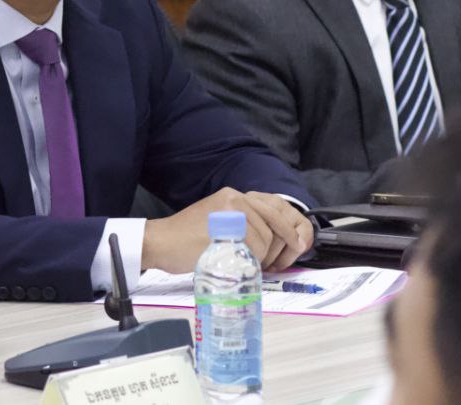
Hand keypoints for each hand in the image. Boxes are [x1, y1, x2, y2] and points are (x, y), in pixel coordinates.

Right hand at [141, 188, 312, 273]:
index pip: (275, 206)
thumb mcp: (219, 223)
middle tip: (281, 263)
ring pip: (265, 237)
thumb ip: (244, 225)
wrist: (161, 242)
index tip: (300, 244)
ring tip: (249, 264)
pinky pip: (253, 246)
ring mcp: (229, 211)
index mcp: (234, 195)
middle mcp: (234, 197)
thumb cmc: (187, 240)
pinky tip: (241, 263)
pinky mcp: (225, 227)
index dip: (292, 226)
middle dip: (284, 245)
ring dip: (263, 256)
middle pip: (274, 222)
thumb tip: (274, 242)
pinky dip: (253, 259)